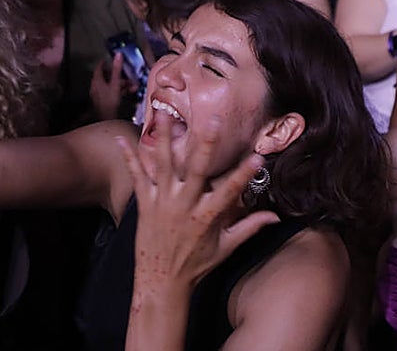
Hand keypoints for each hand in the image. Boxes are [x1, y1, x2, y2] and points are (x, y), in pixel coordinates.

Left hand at [90, 52, 134, 121]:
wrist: (106, 119)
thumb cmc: (108, 103)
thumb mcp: (116, 84)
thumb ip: (117, 69)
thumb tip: (118, 56)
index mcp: (97, 80)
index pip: (99, 67)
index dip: (104, 63)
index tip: (107, 60)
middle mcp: (96, 87)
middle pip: (107, 77)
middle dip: (118, 76)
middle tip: (126, 75)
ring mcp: (99, 94)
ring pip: (111, 85)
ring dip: (121, 85)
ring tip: (131, 86)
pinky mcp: (104, 101)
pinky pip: (112, 92)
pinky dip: (120, 91)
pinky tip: (127, 93)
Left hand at [118, 113, 277, 293]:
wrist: (161, 283)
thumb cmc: (196, 265)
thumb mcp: (227, 247)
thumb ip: (250, 227)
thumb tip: (276, 216)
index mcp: (207, 217)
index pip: (231, 191)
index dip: (245, 173)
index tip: (258, 156)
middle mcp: (185, 206)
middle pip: (197, 170)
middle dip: (206, 145)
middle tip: (213, 122)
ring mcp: (163, 203)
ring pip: (163, 165)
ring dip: (163, 138)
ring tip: (163, 113)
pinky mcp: (145, 205)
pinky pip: (137, 177)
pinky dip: (129, 158)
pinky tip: (120, 139)